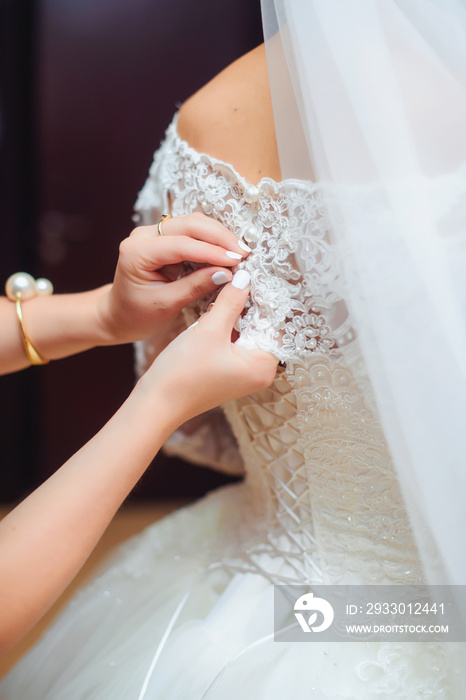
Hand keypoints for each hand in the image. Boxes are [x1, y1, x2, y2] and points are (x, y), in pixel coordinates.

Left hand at [97, 213, 249, 344]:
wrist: (118, 315)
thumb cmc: (137, 315)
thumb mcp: (166, 304)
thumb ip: (195, 286)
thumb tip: (227, 273)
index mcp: (137, 252)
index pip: (181, 244)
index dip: (212, 251)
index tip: (237, 260)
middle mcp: (143, 235)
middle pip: (189, 224)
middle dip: (219, 236)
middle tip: (245, 253)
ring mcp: (153, 233)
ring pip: (193, 223)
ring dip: (218, 235)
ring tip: (240, 251)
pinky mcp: (163, 237)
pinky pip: (191, 231)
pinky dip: (211, 239)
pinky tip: (227, 250)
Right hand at [138, 270, 278, 425]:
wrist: (157, 403)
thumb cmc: (183, 374)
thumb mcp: (209, 330)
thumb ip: (231, 301)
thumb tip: (245, 277)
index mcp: (263, 366)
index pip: (274, 324)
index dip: (264, 298)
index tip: (253, 275)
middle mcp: (259, 372)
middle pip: (262, 328)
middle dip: (250, 304)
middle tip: (238, 277)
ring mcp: (243, 374)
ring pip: (247, 333)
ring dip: (237, 314)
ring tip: (226, 290)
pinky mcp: (228, 372)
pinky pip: (235, 343)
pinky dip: (228, 327)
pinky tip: (216, 311)